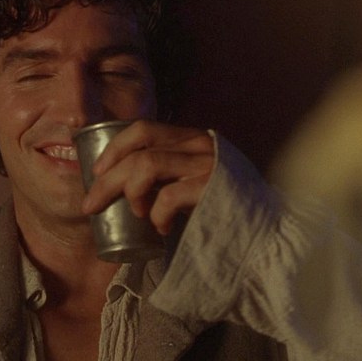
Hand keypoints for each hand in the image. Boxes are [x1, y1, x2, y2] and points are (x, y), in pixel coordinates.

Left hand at [80, 120, 214, 234]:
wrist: (270, 231)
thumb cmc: (226, 208)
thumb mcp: (195, 179)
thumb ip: (170, 173)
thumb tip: (121, 186)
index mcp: (192, 140)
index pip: (143, 129)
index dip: (114, 148)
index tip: (97, 172)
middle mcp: (200, 145)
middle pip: (138, 150)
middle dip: (107, 179)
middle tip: (91, 204)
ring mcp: (208, 165)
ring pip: (147, 165)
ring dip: (131, 192)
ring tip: (137, 212)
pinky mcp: (213, 189)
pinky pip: (168, 196)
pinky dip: (157, 214)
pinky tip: (162, 228)